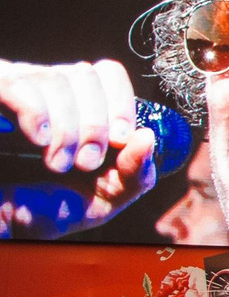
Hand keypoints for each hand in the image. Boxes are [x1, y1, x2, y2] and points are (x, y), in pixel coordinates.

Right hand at [0, 59, 161, 239]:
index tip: (120, 140)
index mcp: (79, 105)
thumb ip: (136, 174)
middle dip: (95, 125)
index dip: (121, 103)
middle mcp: (47, 89)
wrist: (3, 223)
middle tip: (86, 163)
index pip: (107, 73)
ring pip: (55, 80)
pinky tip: (39, 140)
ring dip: (66, 130)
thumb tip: (147, 137)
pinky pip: (15, 83)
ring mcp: (18, 90)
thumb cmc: (48, 208)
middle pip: (86, 75)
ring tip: (58, 165)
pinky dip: (36, 113)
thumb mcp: (105, 197)